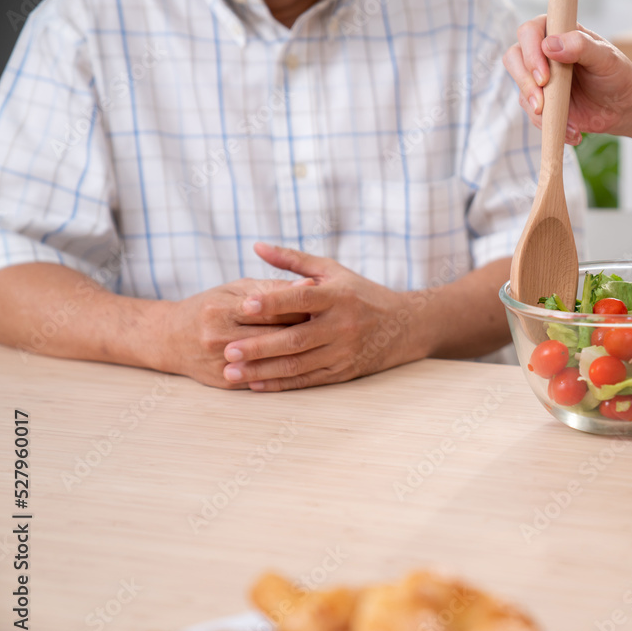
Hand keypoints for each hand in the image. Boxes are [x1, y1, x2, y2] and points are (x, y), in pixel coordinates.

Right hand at [159, 278, 312, 388]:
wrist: (169, 338)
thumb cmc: (210, 306)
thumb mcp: (236, 289)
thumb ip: (272, 288)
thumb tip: (311, 285)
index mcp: (222, 310)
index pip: (272, 309)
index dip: (302, 306)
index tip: (325, 303)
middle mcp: (218, 338)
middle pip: (274, 336)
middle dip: (306, 329)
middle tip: (331, 324)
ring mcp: (221, 364)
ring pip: (272, 360)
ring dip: (300, 352)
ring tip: (322, 343)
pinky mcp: (226, 383)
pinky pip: (263, 378)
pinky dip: (285, 372)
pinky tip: (306, 364)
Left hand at [221, 243, 427, 391]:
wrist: (405, 327)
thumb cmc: (362, 293)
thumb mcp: (332, 271)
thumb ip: (293, 260)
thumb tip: (255, 246)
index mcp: (338, 296)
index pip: (302, 298)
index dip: (273, 302)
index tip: (244, 306)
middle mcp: (342, 325)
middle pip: (295, 338)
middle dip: (259, 346)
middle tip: (226, 349)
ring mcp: (343, 352)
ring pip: (298, 364)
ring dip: (262, 370)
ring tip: (231, 372)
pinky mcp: (343, 373)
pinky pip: (307, 381)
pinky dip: (280, 384)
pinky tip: (256, 384)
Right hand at [503, 15, 631, 144]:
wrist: (623, 107)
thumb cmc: (617, 75)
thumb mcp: (605, 58)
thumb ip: (580, 46)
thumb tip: (549, 45)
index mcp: (558, 32)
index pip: (529, 32)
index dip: (531, 53)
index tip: (545, 77)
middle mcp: (544, 52)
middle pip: (514, 58)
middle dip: (525, 83)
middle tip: (541, 103)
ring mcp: (540, 78)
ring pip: (521, 89)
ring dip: (538, 109)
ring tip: (570, 123)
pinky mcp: (542, 102)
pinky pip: (533, 114)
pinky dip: (550, 125)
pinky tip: (574, 131)